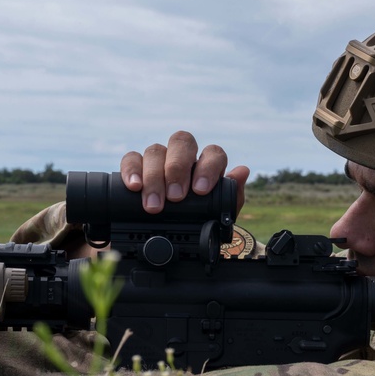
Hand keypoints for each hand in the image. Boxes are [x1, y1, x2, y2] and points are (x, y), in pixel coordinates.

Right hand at [120, 131, 249, 213]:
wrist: (177, 233)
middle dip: (177, 168)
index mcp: (208, 164)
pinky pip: (132, 158)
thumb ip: (233, 195)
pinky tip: (134, 187)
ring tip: (153, 205)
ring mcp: (160, 159)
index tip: (200, 191)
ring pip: (155, 151)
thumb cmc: (201, 219)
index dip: (207, 167)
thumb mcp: (220, 215)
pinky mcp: (137, 166)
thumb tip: (243, 171)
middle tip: (175, 197)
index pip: (213, 153)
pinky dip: (131, 170)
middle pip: (181, 142)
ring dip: (154, 177)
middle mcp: (184, 156)